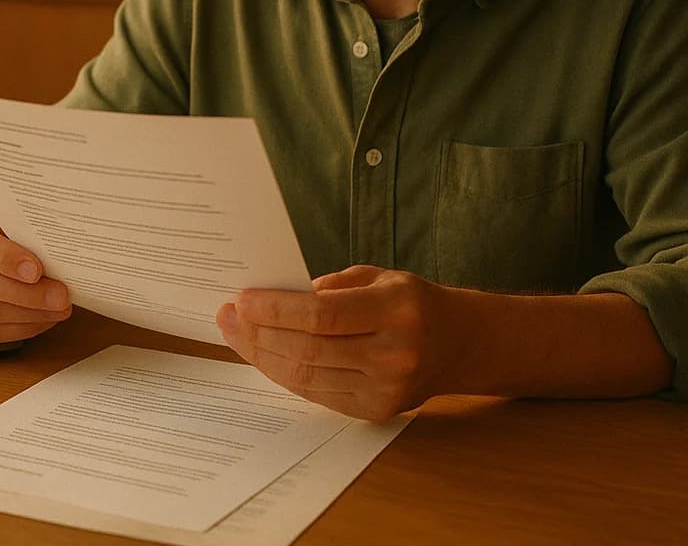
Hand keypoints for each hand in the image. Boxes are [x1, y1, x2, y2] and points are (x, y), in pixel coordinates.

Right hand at [0, 196, 70, 342]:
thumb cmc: (12, 225)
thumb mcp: (19, 216)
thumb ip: (31, 231)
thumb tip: (64, 255)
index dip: (6, 257)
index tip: (36, 270)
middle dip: (26, 293)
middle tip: (59, 297)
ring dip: (26, 315)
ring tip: (57, 310)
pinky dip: (18, 329)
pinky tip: (41, 320)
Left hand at [217, 265, 453, 420]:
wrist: (459, 344)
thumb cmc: (411, 302)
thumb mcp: (379, 277)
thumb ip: (332, 286)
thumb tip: (277, 296)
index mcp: (395, 310)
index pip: (323, 315)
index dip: (277, 310)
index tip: (242, 300)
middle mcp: (393, 353)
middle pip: (309, 349)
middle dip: (259, 333)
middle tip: (228, 316)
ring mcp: (385, 388)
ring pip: (307, 376)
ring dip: (263, 356)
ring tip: (236, 334)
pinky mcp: (375, 411)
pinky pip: (317, 393)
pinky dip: (285, 374)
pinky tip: (264, 355)